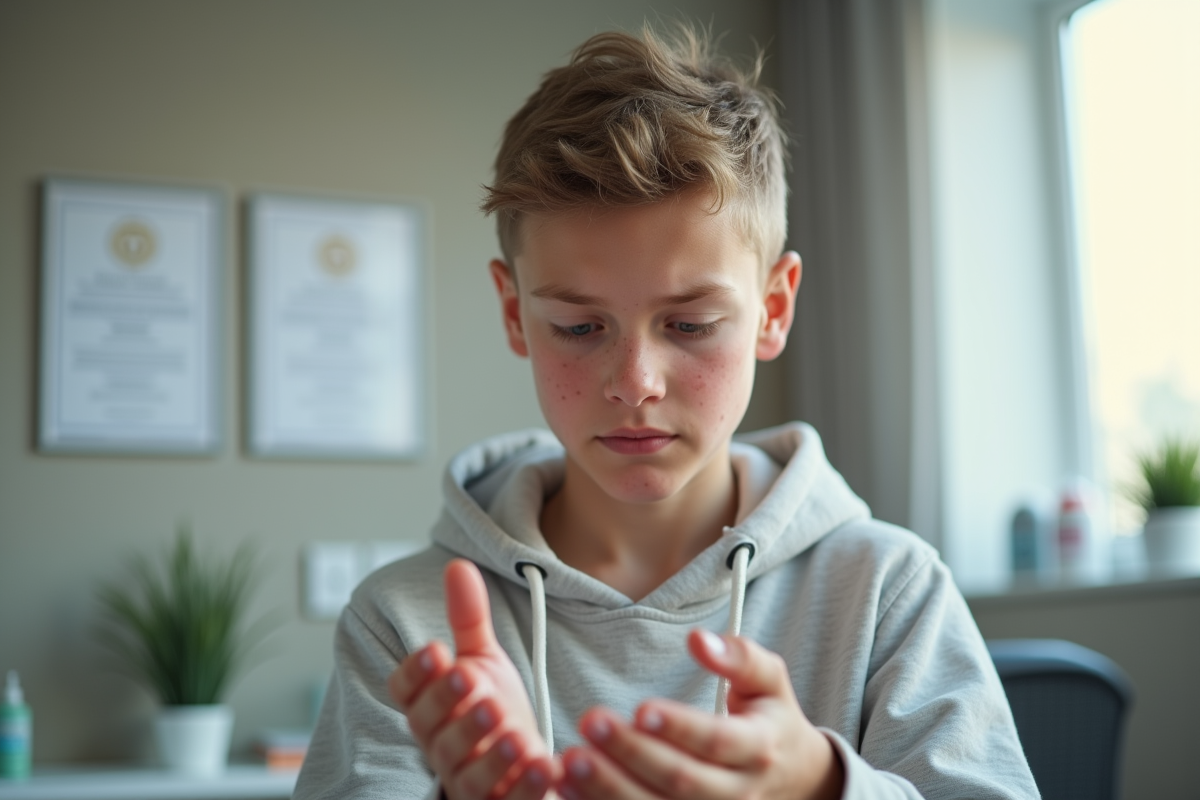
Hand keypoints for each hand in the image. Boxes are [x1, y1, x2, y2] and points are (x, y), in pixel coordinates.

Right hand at [388, 559, 558, 798]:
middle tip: (471, 679)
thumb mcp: (483, 660)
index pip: (406, 693)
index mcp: (430, 708)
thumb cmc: (494, 710)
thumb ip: (468, 619)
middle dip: (450, 705)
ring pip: (469, 772)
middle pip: (434, 731)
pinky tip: (545, 764)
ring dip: (489, 751)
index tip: (436, 649)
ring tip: (512, 729)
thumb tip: (457, 565)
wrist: (523, 763)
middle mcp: (442, 747)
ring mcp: (470, 781)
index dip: (416, 674)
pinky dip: (526, 786)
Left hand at [557, 630, 842, 799]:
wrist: (793, 779)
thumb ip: (739, 656)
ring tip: (570, 761)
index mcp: (758, 747)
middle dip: (632, 753)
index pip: (717, 741)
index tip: (640, 707)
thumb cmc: (768, 719)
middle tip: (590, 723)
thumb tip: (698, 639)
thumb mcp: (769, 680)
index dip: (679, 727)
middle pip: (681, 780)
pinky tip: (567, 789)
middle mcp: (737, 792)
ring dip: (609, 789)